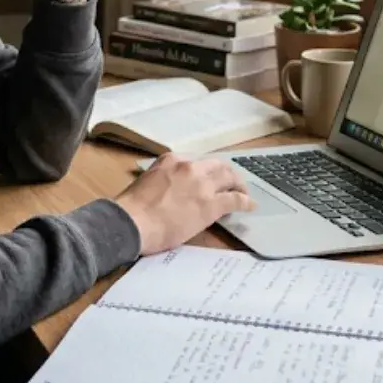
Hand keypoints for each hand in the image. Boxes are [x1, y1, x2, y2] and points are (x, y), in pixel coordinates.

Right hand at [114, 154, 254, 255]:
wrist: (132, 222)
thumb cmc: (132, 208)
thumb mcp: (147, 181)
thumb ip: (162, 180)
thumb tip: (168, 191)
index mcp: (171, 160)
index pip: (196, 162)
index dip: (206, 172)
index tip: (208, 179)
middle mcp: (189, 166)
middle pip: (217, 166)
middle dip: (227, 174)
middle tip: (232, 183)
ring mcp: (202, 184)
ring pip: (229, 178)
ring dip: (238, 184)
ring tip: (243, 193)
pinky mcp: (211, 204)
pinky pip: (234, 199)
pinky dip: (245, 201)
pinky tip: (249, 205)